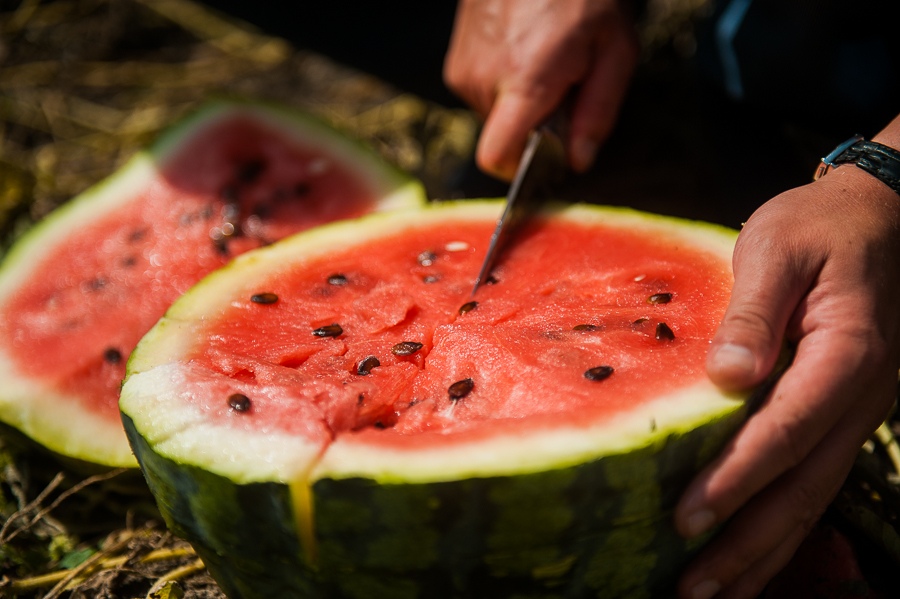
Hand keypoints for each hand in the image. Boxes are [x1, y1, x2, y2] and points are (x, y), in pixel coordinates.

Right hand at [443, 0, 638, 179]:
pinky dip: (503, 86)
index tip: (542, 157)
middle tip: (562, 87)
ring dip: (519, 104)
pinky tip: (523, 53)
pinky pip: (481, 95)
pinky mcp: (455, 61)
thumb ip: (598, 112)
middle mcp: (483, 80)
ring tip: (543, 63)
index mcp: (524, 82)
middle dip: (532, 126)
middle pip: (501, 139)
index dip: (518, 170)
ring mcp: (463, 69)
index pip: (495, 157)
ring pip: (492, 117)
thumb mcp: (615, 50)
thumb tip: (577, 162)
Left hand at [675, 160, 899, 597]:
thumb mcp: (779, 249)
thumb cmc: (820, 227)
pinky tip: (753, 550)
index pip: (786, 430)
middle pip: (804, 485)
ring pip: (815, 494)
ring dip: (766, 548)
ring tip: (717, 591)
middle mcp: (860, 395)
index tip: (690, 516)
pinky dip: (784, 522)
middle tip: (695, 587)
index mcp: (847, 353)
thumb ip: (754, 314)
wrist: (879, 217)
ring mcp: (858, 410)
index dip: (738, 478)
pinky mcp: (843, 412)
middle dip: (748, 541)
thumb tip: (728, 377)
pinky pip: (816, 477)